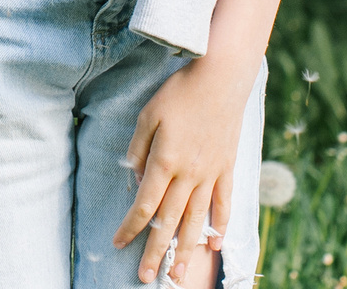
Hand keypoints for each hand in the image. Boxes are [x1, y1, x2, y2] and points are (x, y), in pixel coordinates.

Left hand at [114, 58, 248, 284]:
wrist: (221, 78)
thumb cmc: (180, 93)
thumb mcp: (148, 115)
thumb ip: (138, 148)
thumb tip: (134, 175)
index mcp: (165, 162)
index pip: (145, 205)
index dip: (130, 227)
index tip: (118, 243)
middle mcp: (189, 175)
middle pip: (169, 221)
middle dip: (155, 251)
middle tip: (145, 277)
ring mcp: (211, 174)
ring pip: (196, 220)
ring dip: (185, 249)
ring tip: (177, 273)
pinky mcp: (227, 168)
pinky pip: (224, 203)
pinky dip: (220, 225)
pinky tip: (216, 244)